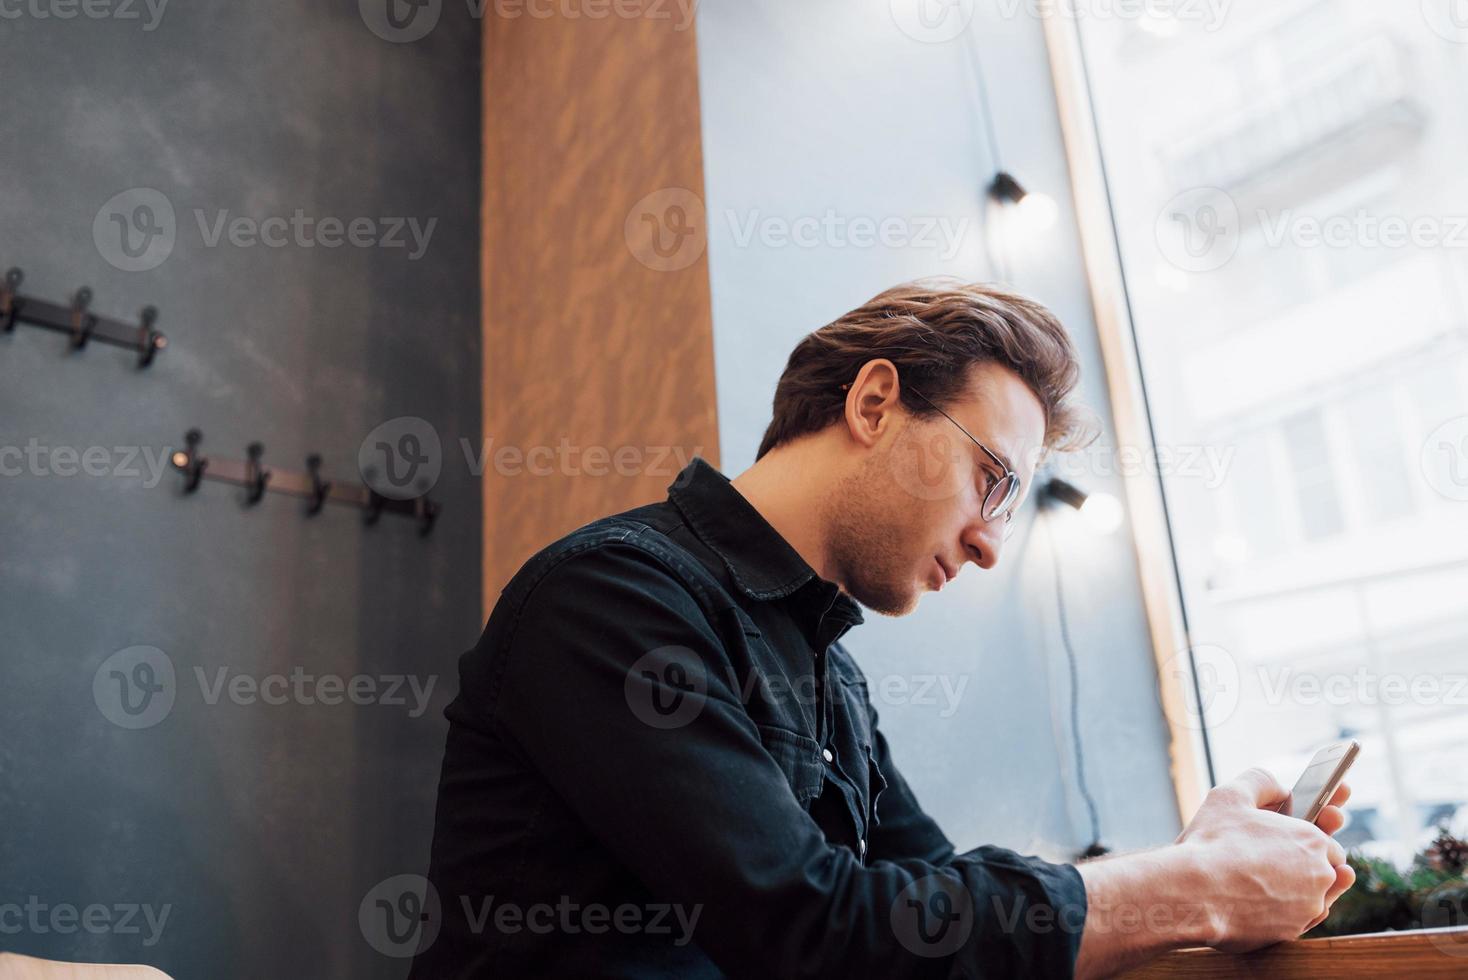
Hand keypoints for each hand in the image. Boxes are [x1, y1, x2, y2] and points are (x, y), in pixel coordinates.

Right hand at [1175, 768, 1354, 951]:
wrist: (1193, 893)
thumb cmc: (1212, 842)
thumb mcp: (1231, 794)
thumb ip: (1261, 782)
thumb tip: (1279, 788)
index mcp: (1311, 839)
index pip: (1327, 838)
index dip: (1314, 835)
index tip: (1301, 835)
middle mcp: (1320, 875)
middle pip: (1328, 869)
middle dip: (1313, 862)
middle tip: (1289, 857)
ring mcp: (1308, 907)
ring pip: (1317, 897)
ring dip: (1305, 887)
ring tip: (1280, 879)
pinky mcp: (1291, 932)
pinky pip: (1299, 920)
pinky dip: (1290, 911)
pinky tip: (1271, 901)